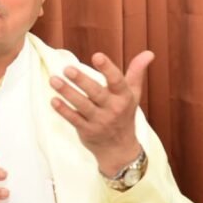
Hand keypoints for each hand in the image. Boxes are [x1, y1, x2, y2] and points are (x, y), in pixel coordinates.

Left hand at [49, 50, 153, 174]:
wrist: (120, 149)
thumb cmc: (124, 115)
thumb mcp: (133, 94)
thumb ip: (137, 72)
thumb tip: (149, 53)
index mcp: (124, 97)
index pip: (117, 81)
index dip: (107, 68)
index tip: (97, 56)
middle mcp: (113, 109)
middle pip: (96, 93)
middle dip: (82, 81)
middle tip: (67, 69)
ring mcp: (99, 121)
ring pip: (82, 105)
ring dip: (68, 93)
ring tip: (54, 80)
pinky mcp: (87, 131)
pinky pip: (74, 119)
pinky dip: (63, 110)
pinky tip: (53, 100)